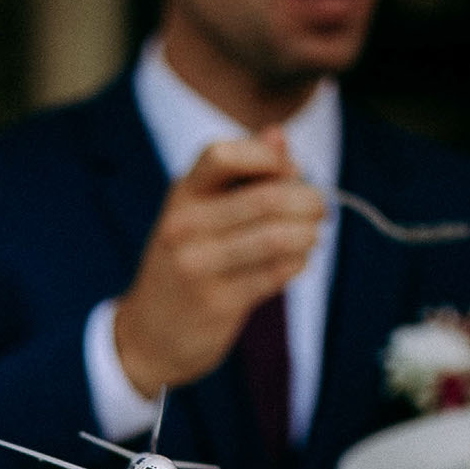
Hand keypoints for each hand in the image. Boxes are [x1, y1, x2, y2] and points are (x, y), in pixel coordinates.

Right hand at [111, 130, 325, 394]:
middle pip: (265, 198)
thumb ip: (241, 173)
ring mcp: (198, 267)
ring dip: (308, 234)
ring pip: (277, 238)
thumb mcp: (199, 211)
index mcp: (181, 195)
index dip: (268, 157)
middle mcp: (184, 226)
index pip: (222, 154)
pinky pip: (275, 274)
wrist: (148, 333)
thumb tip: (280, 135)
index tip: (290, 171)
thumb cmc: (187, 262)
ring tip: (313, 235)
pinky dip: (298, 263)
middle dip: (308, 200)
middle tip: (321, 208)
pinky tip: (297, 262)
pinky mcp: (218, 303)